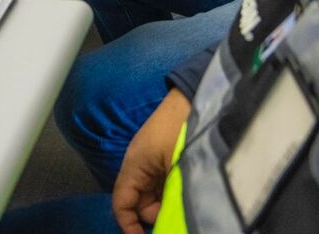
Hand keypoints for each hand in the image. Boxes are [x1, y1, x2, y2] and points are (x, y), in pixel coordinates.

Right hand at [113, 89, 191, 233]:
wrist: (197, 98)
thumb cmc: (182, 130)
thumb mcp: (176, 169)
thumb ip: (169, 199)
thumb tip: (167, 220)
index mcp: (134, 166)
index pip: (121, 203)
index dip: (129, 225)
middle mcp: (139, 165)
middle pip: (139, 202)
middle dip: (154, 215)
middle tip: (176, 214)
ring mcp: (153, 161)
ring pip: (153, 194)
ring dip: (165, 204)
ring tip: (186, 200)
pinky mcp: (166, 157)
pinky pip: (163, 183)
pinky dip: (172, 192)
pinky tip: (187, 190)